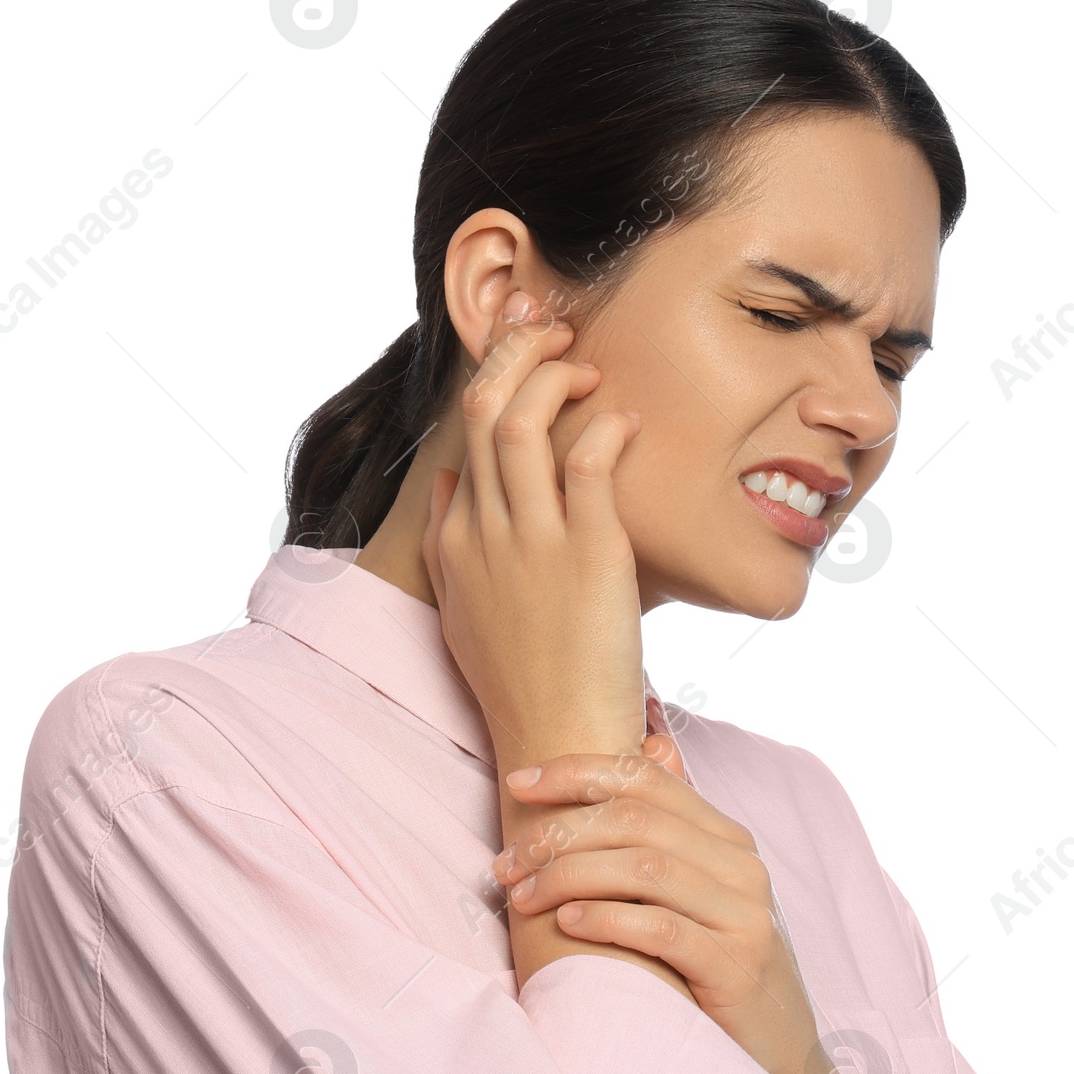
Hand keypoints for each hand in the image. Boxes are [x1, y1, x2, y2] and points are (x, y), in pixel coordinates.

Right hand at [421, 291, 647, 767]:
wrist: (557, 740)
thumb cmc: (523, 682)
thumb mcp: (467, 609)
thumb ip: (449, 543)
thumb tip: (450, 482)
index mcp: (458, 540)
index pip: (463, 433)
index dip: (493, 376)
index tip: (525, 350)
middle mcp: (485, 532)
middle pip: (482, 410)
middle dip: (514, 353)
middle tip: (554, 332)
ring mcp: (532, 542)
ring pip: (519, 423)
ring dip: (551, 377)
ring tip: (585, 366)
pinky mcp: (588, 554)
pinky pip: (588, 462)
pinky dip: (605, 425)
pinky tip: (625, 421)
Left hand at [490, 747, 820, 1073]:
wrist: (780, 1062)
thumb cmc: (718, 976)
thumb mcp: (700, 896)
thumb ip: (673, 829)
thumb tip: (651, 740)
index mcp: (729, 839)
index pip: (646, 777)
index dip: (577, 771)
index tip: (518, 782)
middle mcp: (743, 867)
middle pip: (635, 820)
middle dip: (557, 834)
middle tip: (506, 864)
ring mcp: (745, 917)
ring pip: (644, 868)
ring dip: (568, 876)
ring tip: (521, 897)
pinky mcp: (736, 968)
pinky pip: (661, 929)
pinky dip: (606, 920)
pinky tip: (565, 924)